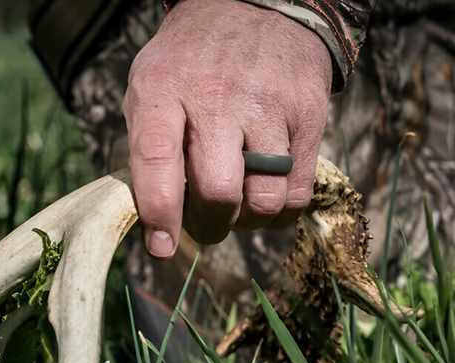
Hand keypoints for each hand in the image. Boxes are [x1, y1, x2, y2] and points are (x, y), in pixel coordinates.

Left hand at [124, 0, 331, 257]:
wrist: (256, 6)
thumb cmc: (190, 62)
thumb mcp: (150, 85)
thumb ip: (146, 147)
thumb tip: (154, 222)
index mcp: (163, 88)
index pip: (156, 162)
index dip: (159, 215)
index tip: (162, 247)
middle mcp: (216, 97)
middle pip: (217, 192)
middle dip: (208, 225)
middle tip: (205, 224)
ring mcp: (267, 106)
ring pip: (262, 200)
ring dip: (246, 222)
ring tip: (237, 209)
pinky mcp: (307, 116)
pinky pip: (296, 193)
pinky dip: (279, 212)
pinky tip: (265, 199)